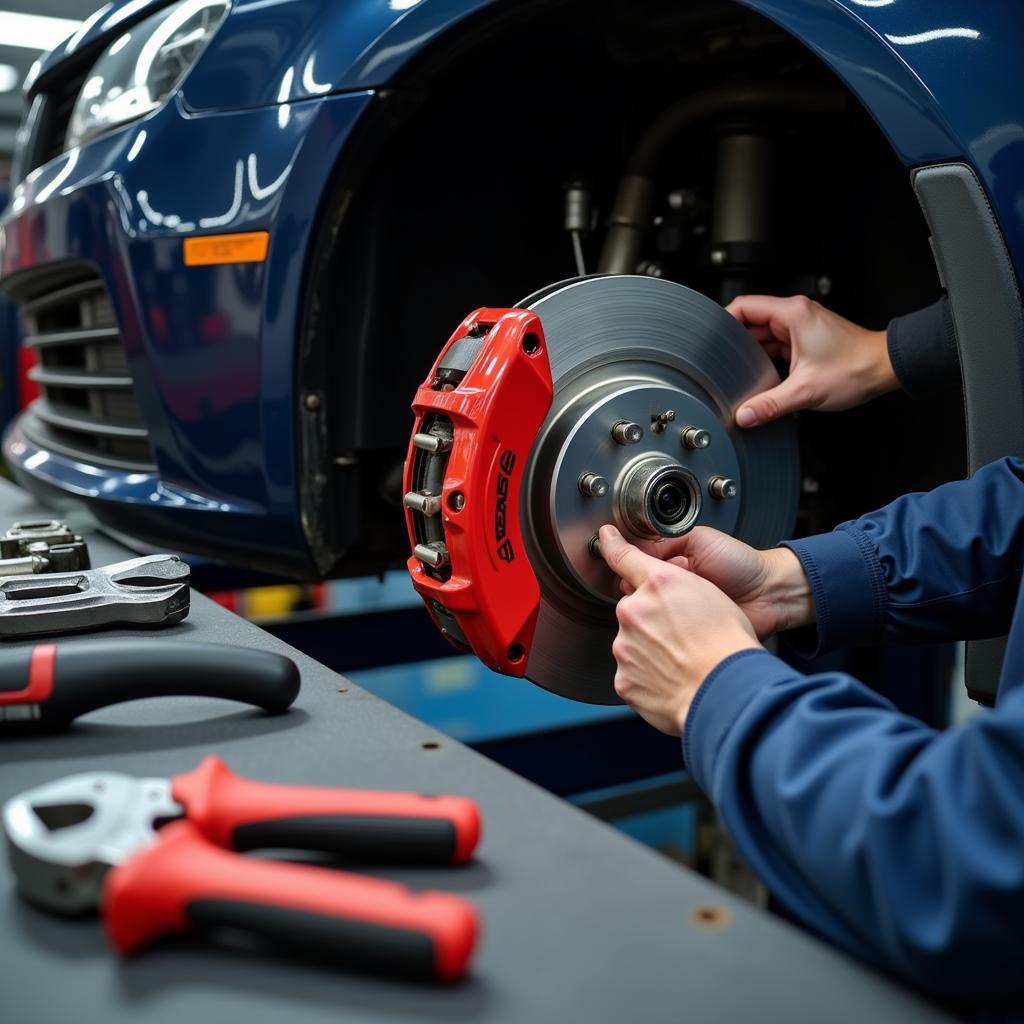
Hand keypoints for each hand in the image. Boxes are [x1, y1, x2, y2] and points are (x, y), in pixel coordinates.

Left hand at [599, 524, 761, 735]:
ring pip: (632, 643)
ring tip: (683, 659)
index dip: (613, 545)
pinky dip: (649, 678)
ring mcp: (625, 646)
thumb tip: (660, 586)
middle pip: (633, 610)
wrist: (728, 690)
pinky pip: (633, 674)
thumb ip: (675, 584)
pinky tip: (673, 678)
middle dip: (651, 619)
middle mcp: (635, 610)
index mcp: (659, 584)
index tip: (606, 539)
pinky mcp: (623, 678)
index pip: (625, 557)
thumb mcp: (710, 593)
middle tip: (682, 635)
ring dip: (650, 650)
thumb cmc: (728, 643)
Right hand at [635, 526, 814, 639]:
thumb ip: (665, 540)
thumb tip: (633, 545)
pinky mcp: (687, 632)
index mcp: (672, 563)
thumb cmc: (741, 564)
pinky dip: (667, 623)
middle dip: (643, 586)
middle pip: (638, 589)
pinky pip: (666, 630)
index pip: (637, 564)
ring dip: (656, 604)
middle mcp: (672, 589)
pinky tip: (678, 616)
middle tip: (659, 581)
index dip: (631, 565)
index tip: (625, 563)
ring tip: (675, 597)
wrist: (769, 594)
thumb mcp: (699, 539)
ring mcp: (678, 612)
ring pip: (649, 610)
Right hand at [727, 294, 896, 426]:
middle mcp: (796, 316)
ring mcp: (802, 327)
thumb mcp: (806, 391)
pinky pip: (776, 346)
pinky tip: (762, 376)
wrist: (887, 369)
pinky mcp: (807, 340)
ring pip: (763, 336)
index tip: (709, 338)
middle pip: (751, 322)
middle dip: (735, 344)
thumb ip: (770, 405)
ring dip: (752, 354)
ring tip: (741, 372)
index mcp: (792, 314)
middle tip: (722, 364)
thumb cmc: (857, 368)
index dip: (722, 322)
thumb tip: (745, 415)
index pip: (743, 306)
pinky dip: (767, 359)